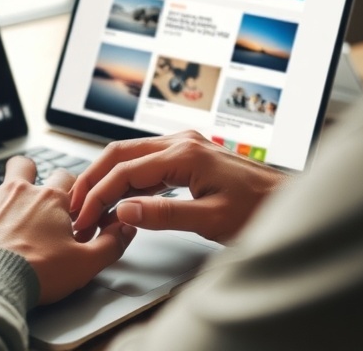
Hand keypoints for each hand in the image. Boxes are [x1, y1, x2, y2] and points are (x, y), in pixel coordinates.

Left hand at [0, 156, 136, 304]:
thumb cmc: (37, 274)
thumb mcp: (86, 265)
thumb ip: (111, 244)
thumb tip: (126, 229)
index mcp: (49, 199)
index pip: (66, 177)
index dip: (69, 188)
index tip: (68, 202)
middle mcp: (15, 191)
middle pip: (22, 164)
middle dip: (25, 171)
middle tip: (27, 189)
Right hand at [70, 131, 289, 242]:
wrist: (288, 203)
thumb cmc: (258, 210)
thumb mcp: (211, 219)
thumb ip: (164, 214)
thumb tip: (123, 211)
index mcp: (184, 153)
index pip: (125, 171)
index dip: (98, 195)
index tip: (83, 218)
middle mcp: (181, 142)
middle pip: (119, 153)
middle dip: (92, 180)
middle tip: (74, 207)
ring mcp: (184, 146)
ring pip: (129, 156)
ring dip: (105, 179)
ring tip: (88, 205)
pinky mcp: (187, 156)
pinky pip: (145, 163)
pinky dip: (125, 181)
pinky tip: (117, 200)